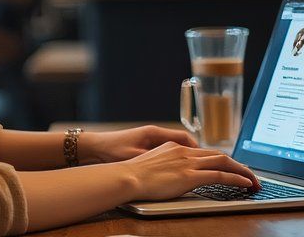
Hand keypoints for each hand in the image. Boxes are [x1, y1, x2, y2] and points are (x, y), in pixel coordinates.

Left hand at [79, 125, 197, 163]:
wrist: (95, 148)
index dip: (197, 147)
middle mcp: (154, 134)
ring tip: (194, 168)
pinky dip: (174, 158)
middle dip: (195, 152)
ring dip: (185, 156)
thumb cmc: (113, 150)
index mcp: (154, 133)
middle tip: (207, 163)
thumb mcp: (134, 156)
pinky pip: (166, 151)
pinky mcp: (145, 146)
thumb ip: (154, 159)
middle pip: (182, 141)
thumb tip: (173, 164)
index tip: (206, 157)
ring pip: (175, 146)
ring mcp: (150, 139)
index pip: (183, 137)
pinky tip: (176, 169)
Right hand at [117, 141, 260, 201]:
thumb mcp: (152, 164)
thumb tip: (172, 173)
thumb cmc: (134, 174)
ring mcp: (189, 163)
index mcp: (177, 147)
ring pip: (224, 162)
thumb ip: (166, 164)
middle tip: (250, 175)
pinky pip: (220, 175)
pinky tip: (245, 184)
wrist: (127, 176)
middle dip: (238, 165)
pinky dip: (236, 178)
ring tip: (254, 181)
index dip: (223, 160)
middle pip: (219, 155)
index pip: (206, 152)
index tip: (232, 167)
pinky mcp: (190, 176)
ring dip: (242, 171)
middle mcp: (186, 152)